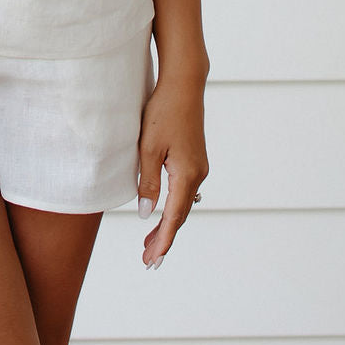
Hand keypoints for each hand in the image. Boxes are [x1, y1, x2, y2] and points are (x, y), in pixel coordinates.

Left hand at [136, 75, 207, 267]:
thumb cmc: (163, 112)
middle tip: (147, 261)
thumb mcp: (148, 148)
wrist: (184, 84)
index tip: (152, 261)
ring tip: (150, 244)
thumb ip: (148, 182)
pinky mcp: (195, 158)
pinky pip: (184, 190)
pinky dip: (173, 206)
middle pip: (180, 215)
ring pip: (183, 203)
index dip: (162, 241)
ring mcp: (198, 166)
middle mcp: (198, 174)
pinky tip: (163, 211)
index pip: (174, 217)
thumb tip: (146, 215)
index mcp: (187, 174)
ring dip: (167, 223)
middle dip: (163, 239)